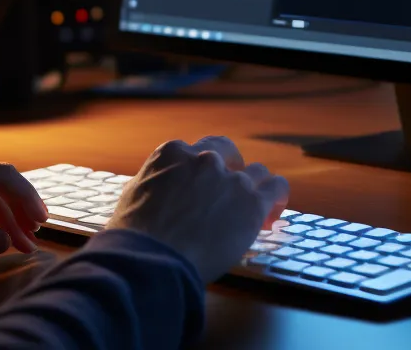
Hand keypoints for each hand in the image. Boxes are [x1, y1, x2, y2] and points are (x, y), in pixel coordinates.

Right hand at [107, 136, 288, 282]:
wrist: (152, 259)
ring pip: (256, 172)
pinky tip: (271, 214)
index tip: (205, 188)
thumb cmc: (135, 235)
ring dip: (254, 188)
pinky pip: (276, 188)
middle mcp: (205, 160)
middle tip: (229, 196)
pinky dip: (277, 197)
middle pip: (229, 154)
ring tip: (252, 210)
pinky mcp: (252, 202)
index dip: (203, 170)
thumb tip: (157, 184)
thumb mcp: (133, 195)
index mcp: (172, 153)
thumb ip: (154, 181)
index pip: (197, 151)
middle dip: (231, 170)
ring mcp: (231, 179)